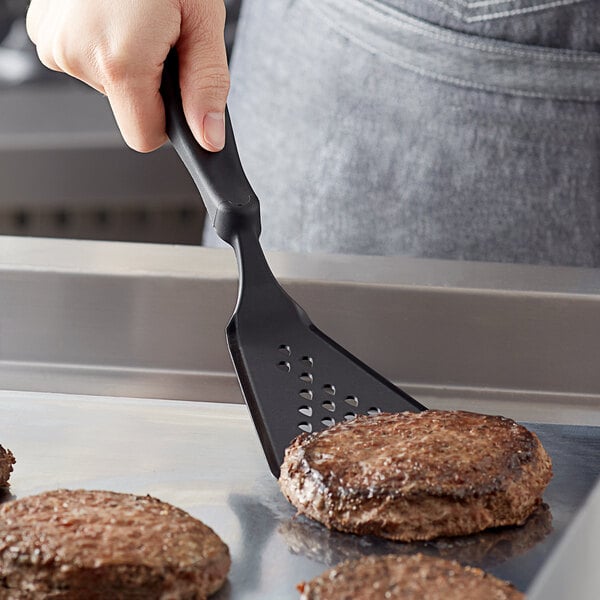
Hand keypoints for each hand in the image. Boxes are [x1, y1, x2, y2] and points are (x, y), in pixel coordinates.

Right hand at [26, 0, 228, 152]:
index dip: (169, 121)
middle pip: (129, 107)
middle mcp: (76, 56)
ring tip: (137, 15)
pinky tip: (114, 11)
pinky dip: (104, 43)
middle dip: (151, 81)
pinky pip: (85, 58)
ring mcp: (54, 41)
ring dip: (128, 59)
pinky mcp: (43, 28)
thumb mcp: (202, 21)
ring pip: (107, 83)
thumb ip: (207, 87)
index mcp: (118, 62)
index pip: (145, 137)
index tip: (178, 91)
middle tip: (160, 33)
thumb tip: (208, 137)